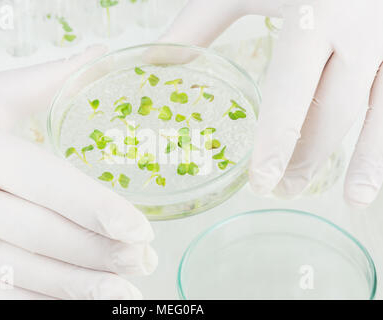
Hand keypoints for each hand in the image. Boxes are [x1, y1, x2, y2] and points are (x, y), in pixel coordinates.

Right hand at [0, 46, 156, 298]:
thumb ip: (47, 79)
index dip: (97, 208)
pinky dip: (37, 301)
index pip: (48, 183)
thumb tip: (100, 54)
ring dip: (77, 284)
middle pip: (43, 233)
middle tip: (144, 257)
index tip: (140, 228)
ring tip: (123, 286)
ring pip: (22, 271)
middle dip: (99, 251)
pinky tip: (76, 300)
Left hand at [160, 0, 382, 206]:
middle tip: (284, 189)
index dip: (277, 142)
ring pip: (380, 112)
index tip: (261, 181)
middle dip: (308, 157)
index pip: (292, 93)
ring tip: (350, 198)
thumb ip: (200, 22)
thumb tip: (155, 60)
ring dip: (364, 159)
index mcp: (312, 16)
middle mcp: (359, 32)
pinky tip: (377, 165)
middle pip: (333, 112)